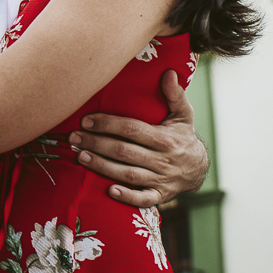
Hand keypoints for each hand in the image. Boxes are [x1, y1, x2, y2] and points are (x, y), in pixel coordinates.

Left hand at [70, 69, 208, 206]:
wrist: (199, 169)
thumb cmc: (182, 137)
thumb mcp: (183, 115)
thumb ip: (174, 95)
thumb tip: (169, 72)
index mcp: (166, 139)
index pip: (132, 129)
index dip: (108, 124)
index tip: (86, 120)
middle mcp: (163, 160)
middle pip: (124, 152)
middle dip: (97, 144)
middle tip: (73, 138)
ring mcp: (161, 180)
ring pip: (128, 174)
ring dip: (102, 166)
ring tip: (80, 157)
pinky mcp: (160, 195)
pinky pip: (143, 199)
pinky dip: (128, 197)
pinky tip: (109, 191)